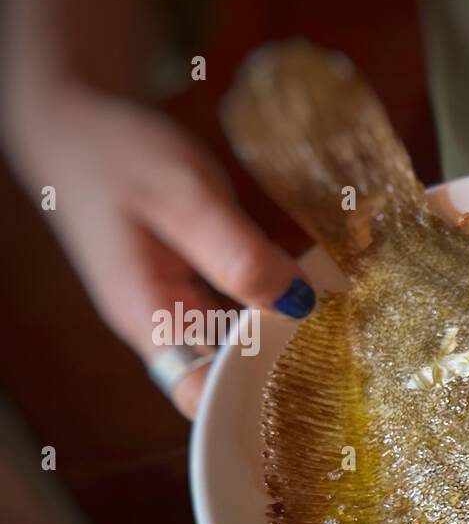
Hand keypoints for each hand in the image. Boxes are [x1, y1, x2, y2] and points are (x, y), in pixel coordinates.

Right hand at [5, 85, 313, 417]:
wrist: (69, 120)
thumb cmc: (118, 154)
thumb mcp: (188, 195)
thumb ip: (240, 255)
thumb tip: (299, 304)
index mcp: (152, 317)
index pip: (205, 397)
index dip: (259, 403)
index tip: (319, 384)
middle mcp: (161, 327)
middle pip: (228, 378)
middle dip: (285, 369)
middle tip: (344, 350)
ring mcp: (173, 310)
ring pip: (236, 348)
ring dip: (284, 337)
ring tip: (338, 324)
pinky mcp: (185, 288)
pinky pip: (233, 315)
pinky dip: (269, 305)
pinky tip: (304, 287)